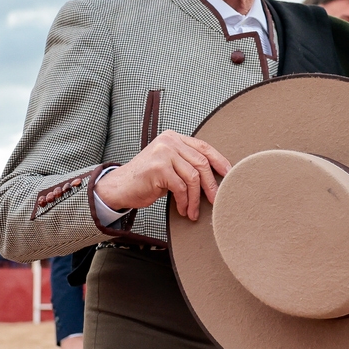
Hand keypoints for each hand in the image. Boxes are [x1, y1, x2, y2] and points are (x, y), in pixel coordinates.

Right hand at [94, 130, 230, 221]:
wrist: (119, 187)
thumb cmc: (145, 179)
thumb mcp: (167, 165)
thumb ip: (185, 163)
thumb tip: (213, 177)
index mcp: (173, 137)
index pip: (203, 147)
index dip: (219, 161)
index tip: (229, 174)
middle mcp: (169, 141)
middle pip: (201, 163)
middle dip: (211, 185)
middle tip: (215, 200)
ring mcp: (163, 153)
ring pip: (193, 177)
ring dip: (195, 199)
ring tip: (193, 211)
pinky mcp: (158, 168)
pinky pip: (181, 188)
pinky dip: (184, 202)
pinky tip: (182, 209)